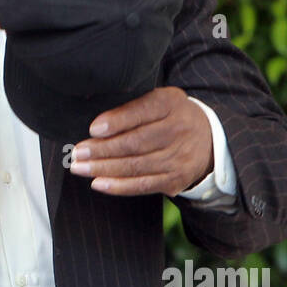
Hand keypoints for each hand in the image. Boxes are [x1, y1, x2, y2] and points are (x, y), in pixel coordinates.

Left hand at [69, 86, 213, 196]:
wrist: (209, 138)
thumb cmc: (171, 115)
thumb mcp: (159, 99)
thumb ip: (132, 107)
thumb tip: (96, 126)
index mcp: (171, 103)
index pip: (143, 111)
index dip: (117, 121)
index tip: (93, 128)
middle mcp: (178, 130)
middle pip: (136, 143)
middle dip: (102, 149)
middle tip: (77, 153)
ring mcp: (179, 157)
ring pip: (136, 166)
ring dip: (104, 168)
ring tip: (80, 167)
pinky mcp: (176, 179)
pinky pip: (143, 185)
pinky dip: (118, 186)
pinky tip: (98, 183)